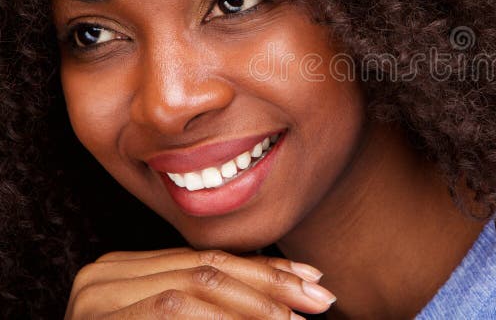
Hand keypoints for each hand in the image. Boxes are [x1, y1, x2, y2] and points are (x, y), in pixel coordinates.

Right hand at [64, 247, 335, 318]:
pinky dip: (223, 319)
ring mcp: (96, 294)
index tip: (311, 277)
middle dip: (271, 283)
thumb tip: (280, 302)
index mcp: (126, 270)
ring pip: (196, 284)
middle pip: (207, 267)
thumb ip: (210, 306)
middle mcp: (107, 272)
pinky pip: (172, 309)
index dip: (264, 269)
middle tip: (320, 296)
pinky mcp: (98, 318)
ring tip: (294, 319)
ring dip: (254, 303)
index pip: (207, 260)